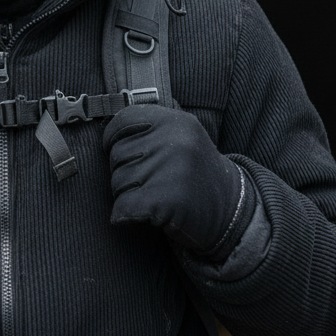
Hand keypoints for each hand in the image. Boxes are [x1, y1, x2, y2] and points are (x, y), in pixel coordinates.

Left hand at [102, 104, 243, 257]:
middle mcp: (175, 141)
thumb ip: (150, 130)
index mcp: (176, 121)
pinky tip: (141, 215)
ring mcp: (172, 169)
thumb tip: (105, 133)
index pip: (123, 120)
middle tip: (149, 183)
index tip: (114, 150)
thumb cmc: (195, 176)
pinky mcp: (167, 200)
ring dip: (126, 195)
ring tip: (154, 197)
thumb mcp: (182, 139)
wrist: (230, 212)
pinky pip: (124, 206)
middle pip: (117, 155)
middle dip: (123, 172)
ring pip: (117, 181)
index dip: (112, 138)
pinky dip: (124, 215)